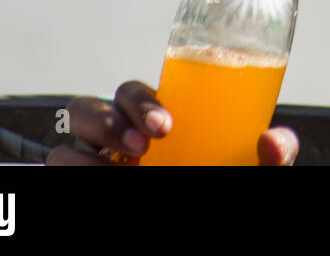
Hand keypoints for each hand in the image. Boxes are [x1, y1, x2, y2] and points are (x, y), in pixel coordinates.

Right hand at [44, 80, 299, 165]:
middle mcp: (114, 143)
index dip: (140, 101)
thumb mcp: (249, 169)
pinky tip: (105, 182)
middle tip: (144, 145)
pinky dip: (74, 176)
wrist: (206, 235)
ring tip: (118, 173)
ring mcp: (93, 168)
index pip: (130, 94)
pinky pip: (56, 175)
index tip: (165, 126)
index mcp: (152, 122)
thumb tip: (273, 142)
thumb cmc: (220, 178)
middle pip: (84, 110)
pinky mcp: (77, 188)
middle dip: (107, 121)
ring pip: (63, 149)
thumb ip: (272, 154)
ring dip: (83, 158)